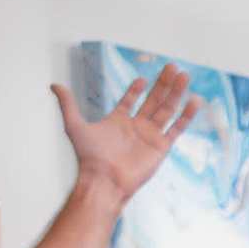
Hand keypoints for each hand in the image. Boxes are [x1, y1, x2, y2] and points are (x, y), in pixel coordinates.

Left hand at [57, 62, 198, 204]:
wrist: (104, 179)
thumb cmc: (89, 156)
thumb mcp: (75, 125)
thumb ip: (68, 104)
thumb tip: (54, 85)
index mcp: (118, 121)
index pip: (130, 102)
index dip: (136, 90)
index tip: (142, 78)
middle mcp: (136, 127)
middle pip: (153, 100)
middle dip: (163, 84)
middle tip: (172, 67)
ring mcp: (150, 136)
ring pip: (167, 110)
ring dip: (176, 93)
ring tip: (185, 76)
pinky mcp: (161, 147)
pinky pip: (176, 128)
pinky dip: (186, 115)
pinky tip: (194, 100)